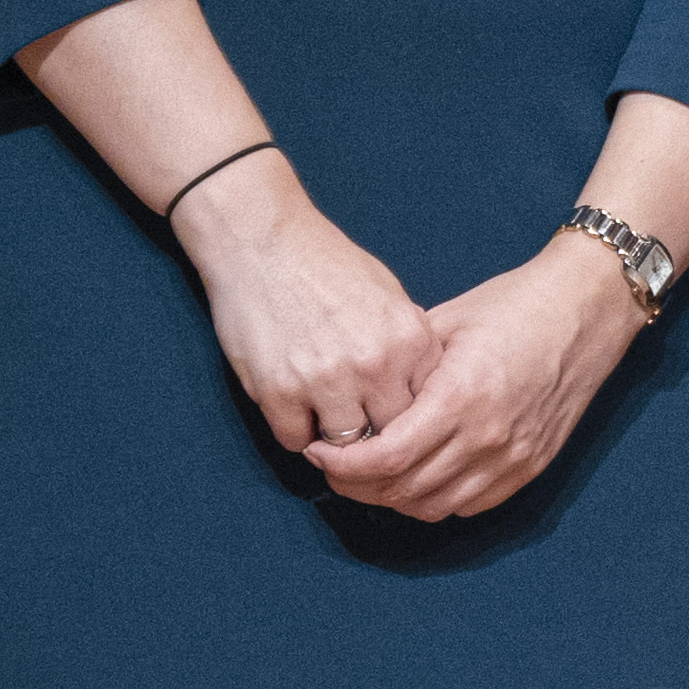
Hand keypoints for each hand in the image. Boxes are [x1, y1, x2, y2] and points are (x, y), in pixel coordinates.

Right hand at [173, 163, 445, 454]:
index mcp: (409, 340)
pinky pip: (294, 440)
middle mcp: (374, 365)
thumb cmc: (328, 264)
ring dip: (333, 438)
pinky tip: (292, 406)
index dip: (405, 414)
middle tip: (357, 425)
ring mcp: (326, 381)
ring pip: (343, 447)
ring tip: (323, 414)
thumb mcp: (389, 296)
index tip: (389, 413)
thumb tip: (419, 389)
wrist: (264, 241)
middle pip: (389, 434)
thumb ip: (407, 345)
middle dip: (374, 433)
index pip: (424, 408)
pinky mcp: (278, 392)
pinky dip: (294, 430)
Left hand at [308, 240, 638, 520]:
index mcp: (461, 396)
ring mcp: (514, 456)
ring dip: (393, 497)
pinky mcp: (532, 465)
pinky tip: (418, 476)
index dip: (341, 465)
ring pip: (433, 506)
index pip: (385, 458)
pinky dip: (435, 499)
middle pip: (402, 490)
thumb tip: (352, 397)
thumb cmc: (516, 305)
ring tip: (371, 474)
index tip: (320, 452)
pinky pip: (470, 505)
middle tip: (334, 466)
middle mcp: (488, 436)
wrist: (588, 306)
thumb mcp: (445, 323)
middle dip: (356, 485)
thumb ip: (400, 368)